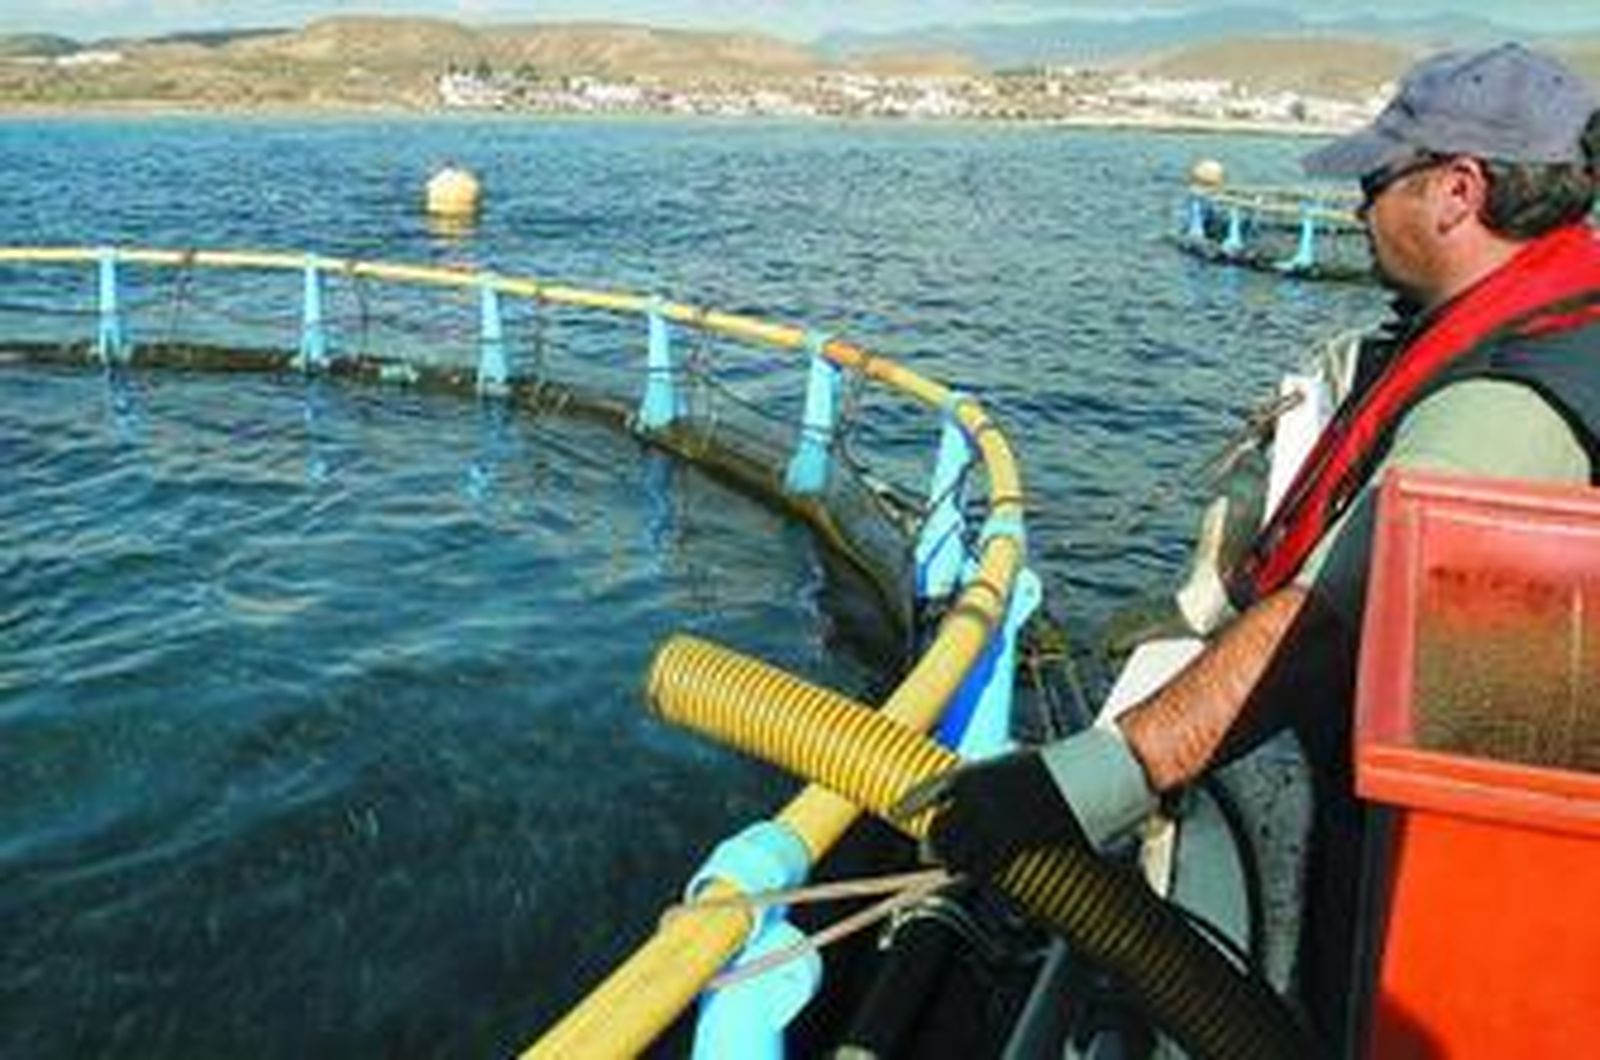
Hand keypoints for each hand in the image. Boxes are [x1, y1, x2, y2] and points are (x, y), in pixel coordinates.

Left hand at [891, 748, 1083, 879]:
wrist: (1077, 780)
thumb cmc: (1047, 766)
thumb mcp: (1009, 760)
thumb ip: (985, 774)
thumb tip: (967, 783)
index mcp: (971, 775)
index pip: (928, 790)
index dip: (910, 803)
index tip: (895, 812)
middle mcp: (975, 801)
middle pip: (939, 827)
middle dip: (931, 840)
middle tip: (925, 851)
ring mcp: (991, 825)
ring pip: (956, 850)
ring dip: (946, 859)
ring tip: (941, 864)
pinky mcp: (1011, 845)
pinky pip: (981, 864)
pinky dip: (968, 869)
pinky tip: (961, 873)